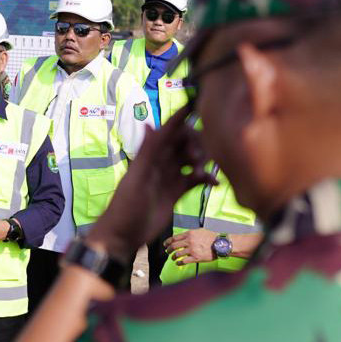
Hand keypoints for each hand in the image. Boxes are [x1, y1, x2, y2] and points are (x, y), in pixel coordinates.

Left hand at [85, 105, 215, 260]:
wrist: (124, 236)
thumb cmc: (126, 206)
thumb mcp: (137, 178)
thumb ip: (146, 152)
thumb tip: (148, 123)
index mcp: (149, 155)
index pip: (168, 131)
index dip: (180, 119)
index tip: (197, 106)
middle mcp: (160, 162)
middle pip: (183, 144)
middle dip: (195, 144)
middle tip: (198, 158)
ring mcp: (169, 177)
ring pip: (191, 160)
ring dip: (202, 162)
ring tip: (203, 173)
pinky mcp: (176, 192)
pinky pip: (194, 180)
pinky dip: (205, 179)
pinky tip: (215, 183)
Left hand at [164, 228, 216, 264]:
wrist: (220, 244)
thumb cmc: (211, 237)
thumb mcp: (200, 231)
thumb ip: (190, 233)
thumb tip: (183, 236)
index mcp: (189, 234)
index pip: (174, 238)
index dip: (167, 242)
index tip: (165, 245)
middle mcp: (189, 241)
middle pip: (174, 246)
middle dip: (169, 250)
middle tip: (168, 252)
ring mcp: (192, 250)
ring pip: (178, 254)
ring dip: (173, 257)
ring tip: (173, 258)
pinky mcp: (196, 258)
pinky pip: (184, 261)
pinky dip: (179, 262)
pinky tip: (178, 263)